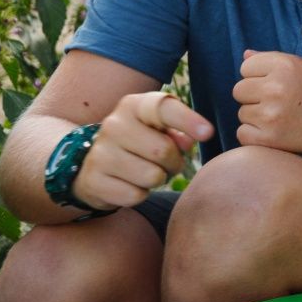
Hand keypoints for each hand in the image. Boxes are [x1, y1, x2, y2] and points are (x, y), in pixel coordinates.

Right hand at [76, 92, 211, 209]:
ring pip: (152, 176)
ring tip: (148, 171)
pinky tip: (130, 183)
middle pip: (163, 150)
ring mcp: (100, 153)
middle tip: (167, 162)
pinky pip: (135, 196)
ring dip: (158, 179)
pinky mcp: (93, 181)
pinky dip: (140, 194)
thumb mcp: (160, 128)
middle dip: (174, 162)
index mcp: (133, 105)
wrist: (95, 163)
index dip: (188, 120)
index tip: (208, 133)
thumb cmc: (142, 140)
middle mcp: (114, 125)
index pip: (163, 108)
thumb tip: (187, 142)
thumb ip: (179, 129)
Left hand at [233, 50, 301, 157]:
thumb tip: (245, 54)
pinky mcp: (268, 139)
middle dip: (253, 96)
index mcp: (285, 66)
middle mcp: (276, 88)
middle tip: (276, 103)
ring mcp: (271, 115)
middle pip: (239, 89)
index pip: (246, 66)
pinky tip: (275, 132)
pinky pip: (242, 133)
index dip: (259, 76)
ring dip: (256, 116)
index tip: (275, 85)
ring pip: (241, 112)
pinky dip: (255, 135)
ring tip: (280, 118)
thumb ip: (274, 59)